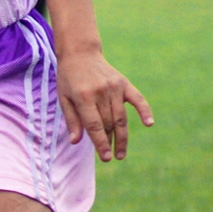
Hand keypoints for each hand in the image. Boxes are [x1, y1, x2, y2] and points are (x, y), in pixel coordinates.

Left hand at [57, 47, 152, 161]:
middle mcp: (101, 92)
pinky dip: (144, 111)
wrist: (80, 53)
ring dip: (122, 136)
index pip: (95, 125)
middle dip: (110, 142)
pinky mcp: (124, 83)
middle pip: (108, 123)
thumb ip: (72, 120)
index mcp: (83, 97)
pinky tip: (149, 124)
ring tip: (121, 153)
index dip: (101, 143)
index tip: (106, 158)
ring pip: (121, 117)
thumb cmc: (68, 79)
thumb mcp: (63, 98)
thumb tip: (76, 142)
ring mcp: (114, 87)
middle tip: (110, 157)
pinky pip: (138, 99)